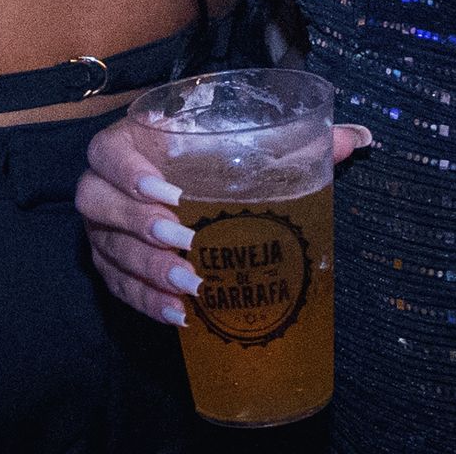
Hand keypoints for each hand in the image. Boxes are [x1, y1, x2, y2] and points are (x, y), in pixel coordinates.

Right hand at [76, 115, 371, 326]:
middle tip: (184, 241)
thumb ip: (302, 141)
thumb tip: (359, 139)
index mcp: (134, 140)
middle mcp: (106, 183)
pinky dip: (144, 302)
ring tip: (188, 285)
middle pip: (96, 202)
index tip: (169, 192)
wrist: (190, 189)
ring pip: (106, 249)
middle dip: (138, 224)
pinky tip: (178, 316)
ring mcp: (104, 227)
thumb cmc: (220, 160)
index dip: (128, 171)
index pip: (108, 149)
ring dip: (145, 270)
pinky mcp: (110, 263)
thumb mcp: (257, 147)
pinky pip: (116, 286)